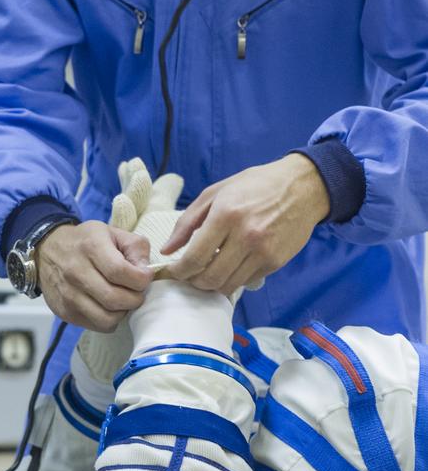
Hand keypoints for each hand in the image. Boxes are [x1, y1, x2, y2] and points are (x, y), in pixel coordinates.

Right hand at [36, 220, 151, 330]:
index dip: (141, 279)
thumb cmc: (85, 242)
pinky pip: (96, 325)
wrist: (46, 251)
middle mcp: (76, 272)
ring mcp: (68, 295)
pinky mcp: (65, 312)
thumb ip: (136, 247)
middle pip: (115, 299)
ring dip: (122, 312)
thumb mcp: (112, 233)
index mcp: (91, 248)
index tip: (144, 277)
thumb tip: (146, 271)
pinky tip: (108, 307)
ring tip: (123, 301)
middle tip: (136, 292)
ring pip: (107, 318)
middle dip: (135, 298)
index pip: (121, 272)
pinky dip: (109, 320)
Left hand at [162, 154, 329, 294]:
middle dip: (194, 281)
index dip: (179, 271)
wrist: (303, 187)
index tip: (173, 271)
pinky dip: (233, 280)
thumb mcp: (215, 193)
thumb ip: (187, 222)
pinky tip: (230, 267)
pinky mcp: (276, 262)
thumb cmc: (254, 186)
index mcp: (226, 215)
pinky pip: (246, 282)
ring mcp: (263, 251)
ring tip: (207, 272)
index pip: (195, 257)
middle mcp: (246, 236)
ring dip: (212, 284)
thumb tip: (166, 250)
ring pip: (228, 285)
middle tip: (189, 275)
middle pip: (210, 277)